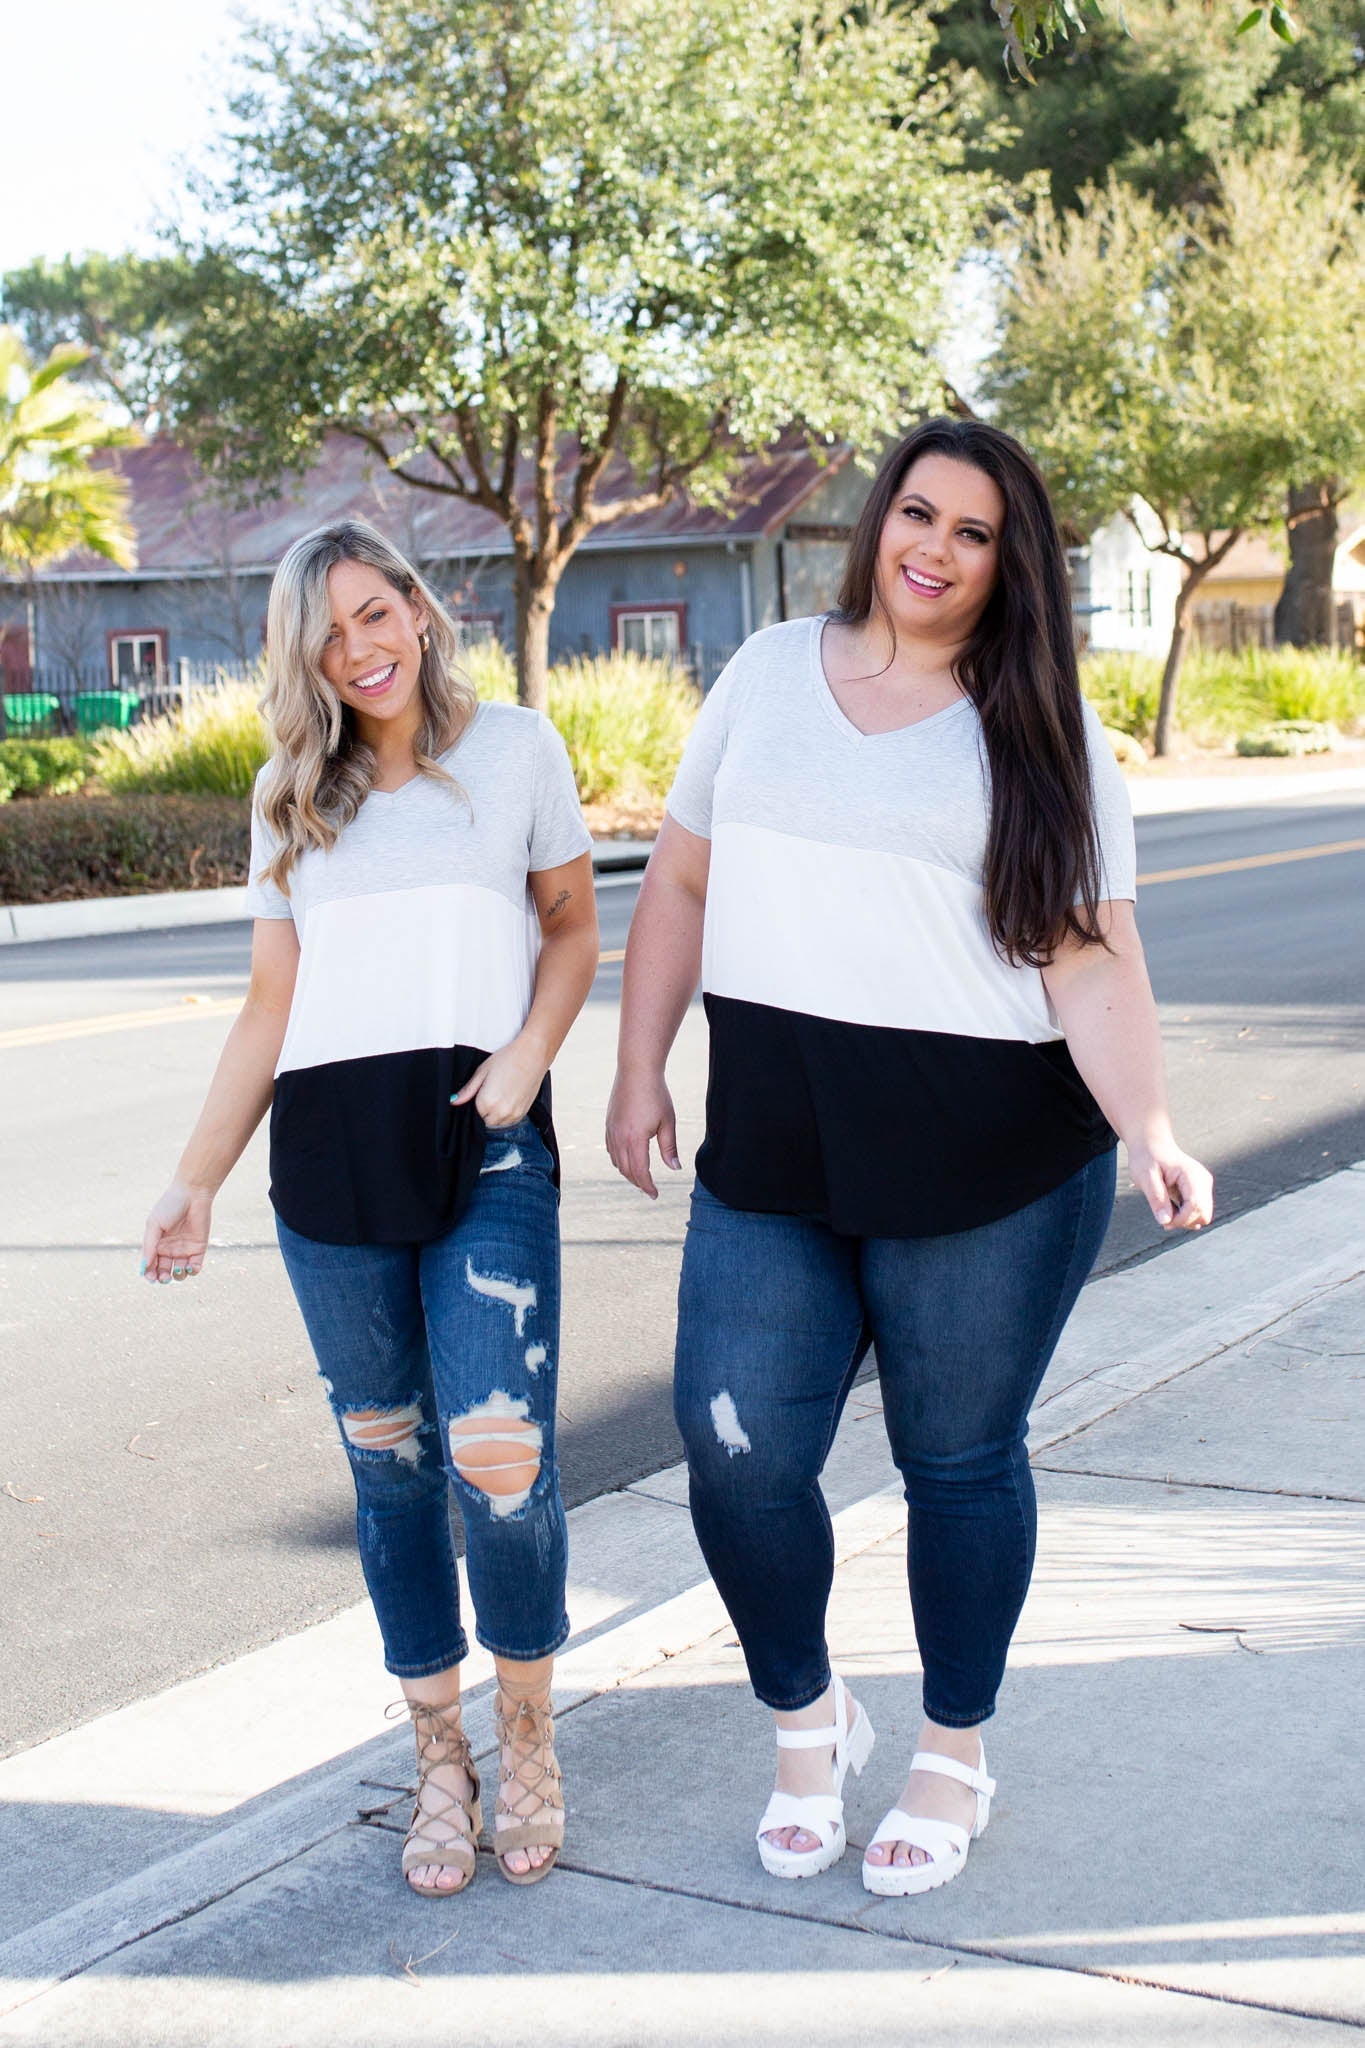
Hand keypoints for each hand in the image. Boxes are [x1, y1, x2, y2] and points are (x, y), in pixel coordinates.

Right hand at [141, 1180, 213, 1283]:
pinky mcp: (198, 1249)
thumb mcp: (154, 1225)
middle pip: (164, 1272)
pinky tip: (189, 1267)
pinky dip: (192, 1271)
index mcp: (156, 1244)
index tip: (150, 1278)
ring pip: (179, 1273)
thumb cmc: (170, 1207)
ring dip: (177, 1276)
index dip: (149, 1274)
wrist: (192, 1194)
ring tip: (177, 1270)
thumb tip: (144, 1266)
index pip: (151, 1265)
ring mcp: (184, 1250)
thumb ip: (150, 1246)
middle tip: (164, 1277)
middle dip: (163, 1278)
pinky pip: (195, 1267)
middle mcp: (169, 1250)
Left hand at [451, 1037, 546, 1128]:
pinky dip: (506, 1114)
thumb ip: (468, 1090)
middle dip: (484, 1111)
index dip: (475, 1103)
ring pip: (497, 1123)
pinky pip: (509, 1121)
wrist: (532, 1054)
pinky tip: (508, 1097)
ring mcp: (514, 1114)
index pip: (473, 1114)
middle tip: (490, 1091)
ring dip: (495, 1114)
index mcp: (487, 1102)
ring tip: (500, 1093)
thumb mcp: (482, 1071)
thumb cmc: (507, 1059)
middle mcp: (501, 1112)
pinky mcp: (523, 1113)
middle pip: (485, 1121)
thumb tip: (453, 1101)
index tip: (480, 1092)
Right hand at [606, 1069, 680, 1198]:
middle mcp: (619, 1138)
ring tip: (640, 1177)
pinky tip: (627, 1160)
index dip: (648, 1186)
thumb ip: (669, 1148)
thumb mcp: (668, 1122)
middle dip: (638, 1182)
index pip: (640, 1172)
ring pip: (617, 1161)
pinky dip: (619, 1160)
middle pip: (627, 1170)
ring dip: (628, 1172)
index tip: (655, 1195)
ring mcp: (611, 1131)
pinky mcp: (608, 1124)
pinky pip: (611, 1150)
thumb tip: (675, 1168)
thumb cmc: (656, 1095)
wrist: (636, 1072)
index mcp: (635, 1140)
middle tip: (650, 1189)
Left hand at [1126, 1139, 1213, 1232]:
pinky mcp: (1200, 1191)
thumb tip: (1165, 1221)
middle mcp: (1203, 1180)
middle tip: (1162, 1216)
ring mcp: (1204, 1186)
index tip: (1163, 1220)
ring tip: (1165, 1211)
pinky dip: (1185, 1215)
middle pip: (1204, 1214)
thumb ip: (1156, 1198)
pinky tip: (1170, 1209)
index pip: (1196, 1206)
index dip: (1181, 1219)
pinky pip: (1198, 1211)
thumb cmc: (1146, 1158)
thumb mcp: (1145, 1177)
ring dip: (1184, 1220)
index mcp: (1192, 1175)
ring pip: (1203, 1215)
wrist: (1151, 1145)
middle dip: (1183, 1222)